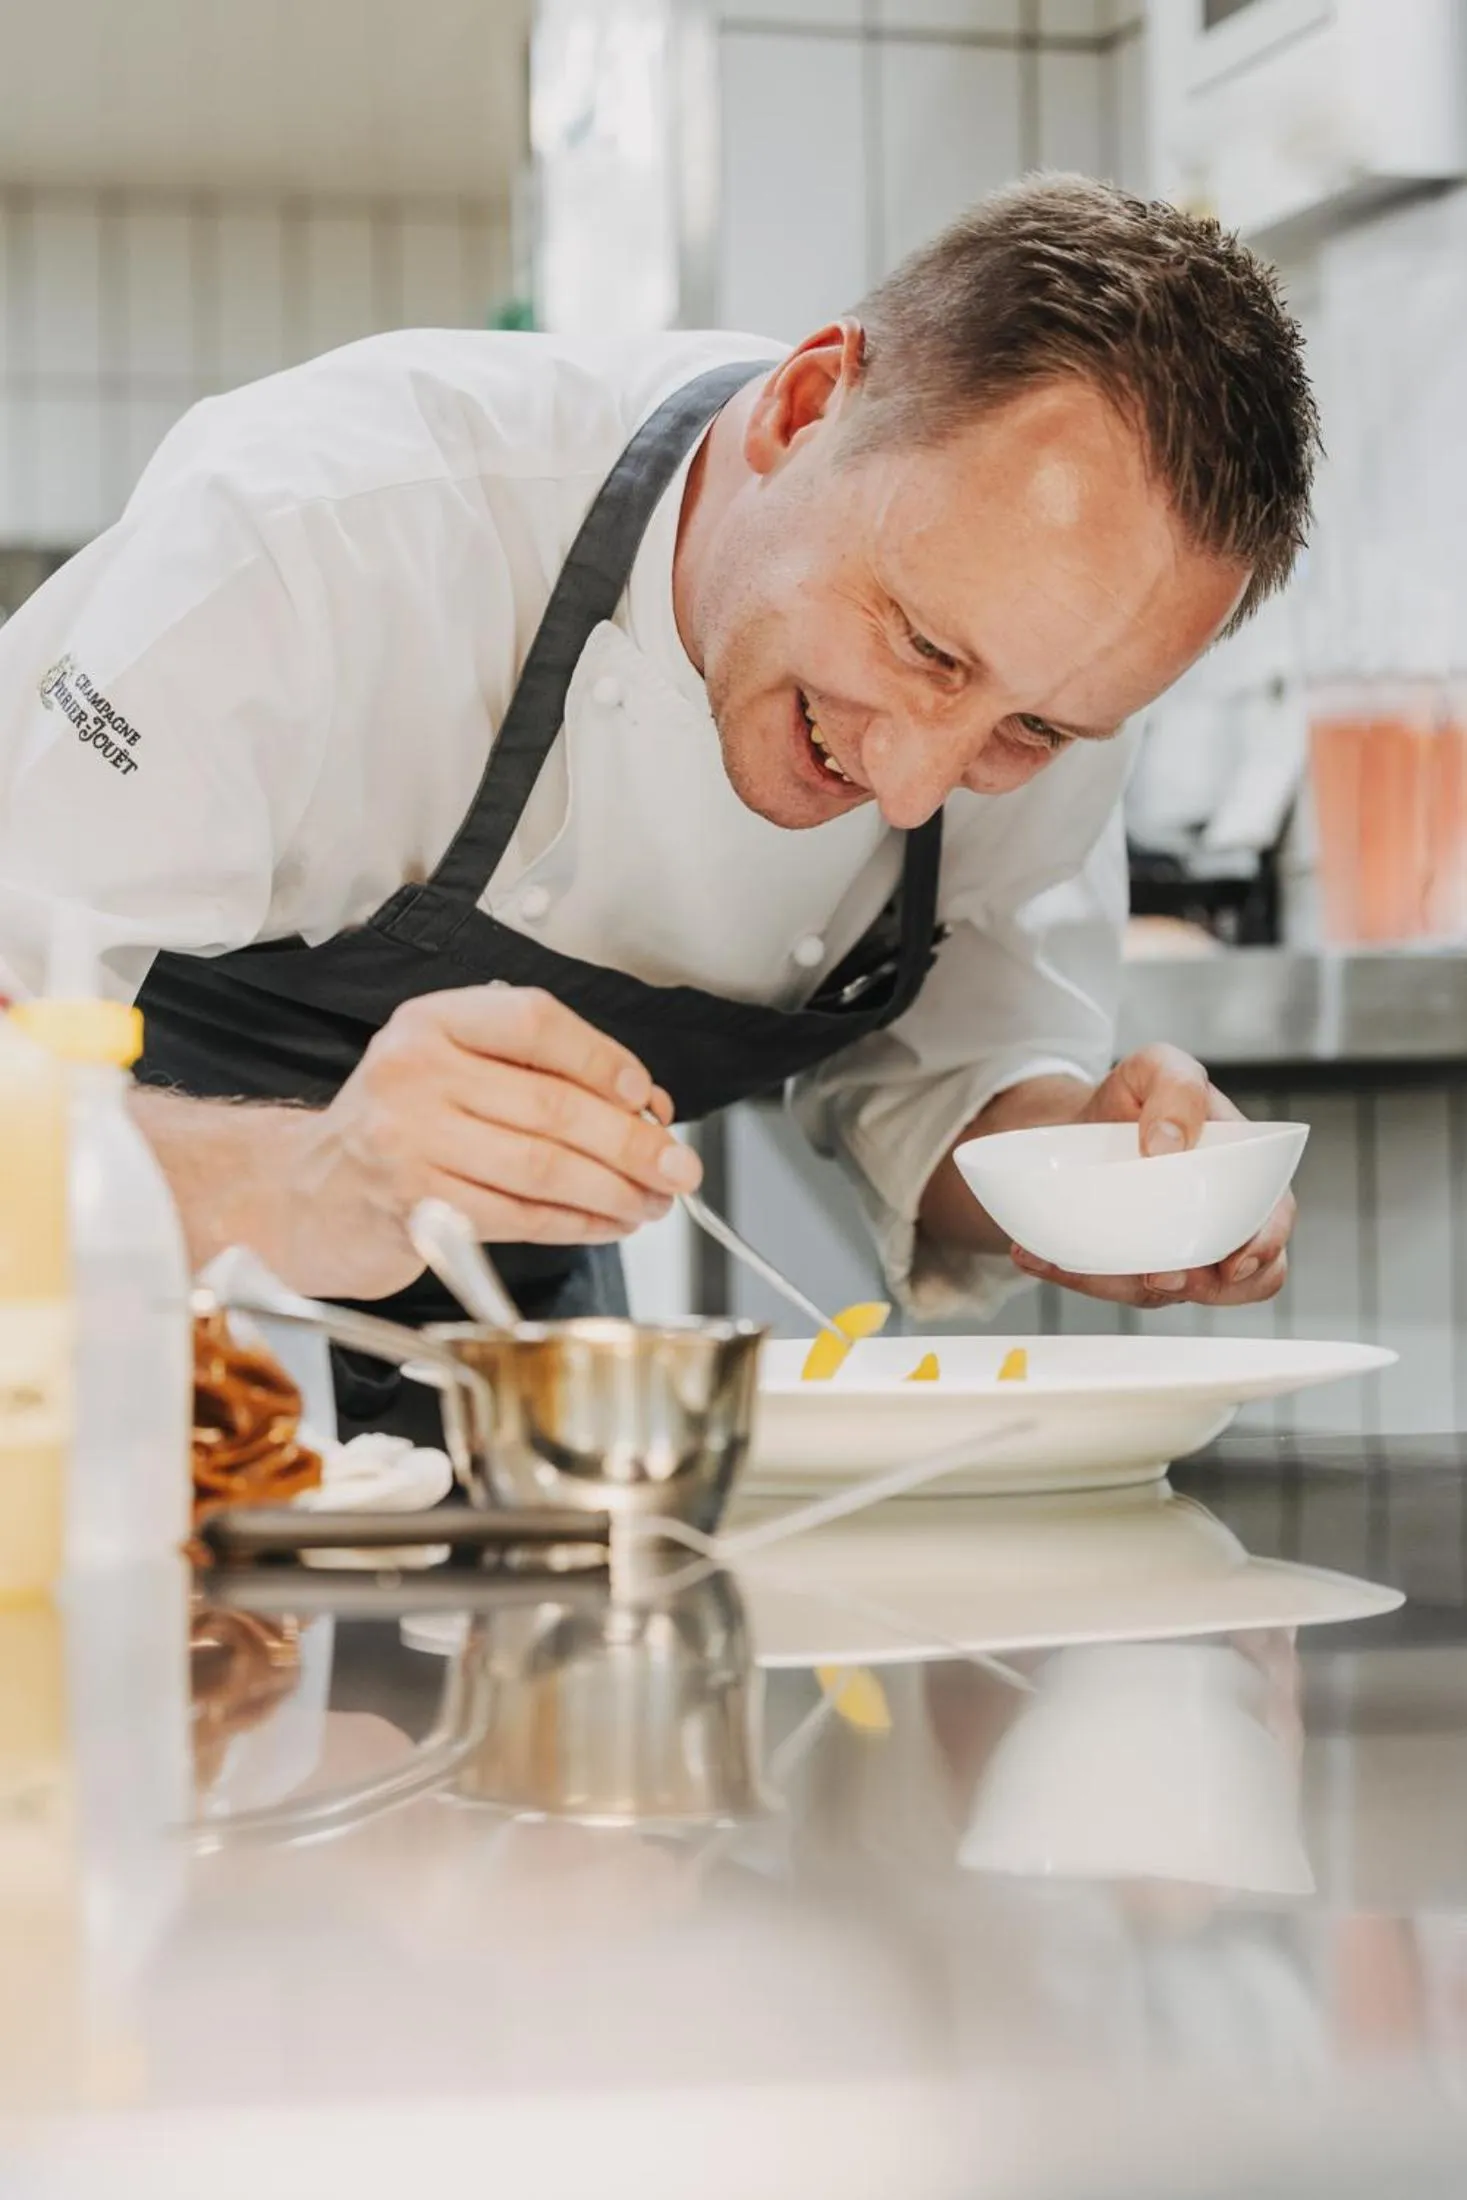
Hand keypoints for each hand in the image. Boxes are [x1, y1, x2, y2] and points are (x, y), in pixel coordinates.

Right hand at [277, 984, 700, 1298]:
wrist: (307, 1194)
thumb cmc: (394, 1129)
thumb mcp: (450, 1070)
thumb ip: (536, 1074)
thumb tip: (643, 1107)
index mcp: (431, 1023)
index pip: (534, 1022)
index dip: (602, 1058)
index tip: (646, 1094)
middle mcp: (414, 1073)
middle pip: (552, 1105)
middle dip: (631, 1142)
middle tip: (678, 1166)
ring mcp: (410, 1142)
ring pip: (543, 1166)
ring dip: (614, 1190)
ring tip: (652, 1200)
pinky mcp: (416, 1209)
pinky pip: (520, 1216)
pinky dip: (577, 1223)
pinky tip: (608, 1223)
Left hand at [1009, 1044, 1294, 1309]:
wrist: (1074, 1125)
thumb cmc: (1131, 1099)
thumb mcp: (1155, 1068)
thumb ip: (1176, 1085)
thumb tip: (1167, 1142)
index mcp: (1242, 1177)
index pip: (1272, 1225)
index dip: (1264, 1252)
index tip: (1233, 1264)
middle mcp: (1216, 1223)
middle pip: (1229, 1282)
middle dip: (1197, 1287)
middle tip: (1156, 1276)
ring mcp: (1172, 1251)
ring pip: (1161, 1293)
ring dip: (1119, 1285)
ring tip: (1075, 1259)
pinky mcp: (1126, 1269)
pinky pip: (1107, 1287)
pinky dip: (1072, 1274)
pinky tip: (1035, 1254)